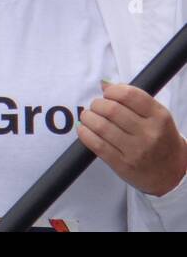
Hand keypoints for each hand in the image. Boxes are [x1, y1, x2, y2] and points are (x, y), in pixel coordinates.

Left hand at [77, 81, 186, 195]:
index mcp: (159, 117)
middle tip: (96, 107)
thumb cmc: (160, 138)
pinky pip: (96, 144)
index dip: (112, 91)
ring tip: (89, 117)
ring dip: (88, 117)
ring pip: (101, 126)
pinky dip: (85, 133)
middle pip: (111, 109)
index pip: (128, 94)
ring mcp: (136, 150)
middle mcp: (149, 133)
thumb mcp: (156, 116)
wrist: (171, 172)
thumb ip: (133, 98)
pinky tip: (85, 129)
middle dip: (97, 104)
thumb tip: (104, 84)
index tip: (107, 94)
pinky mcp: (123, 164)